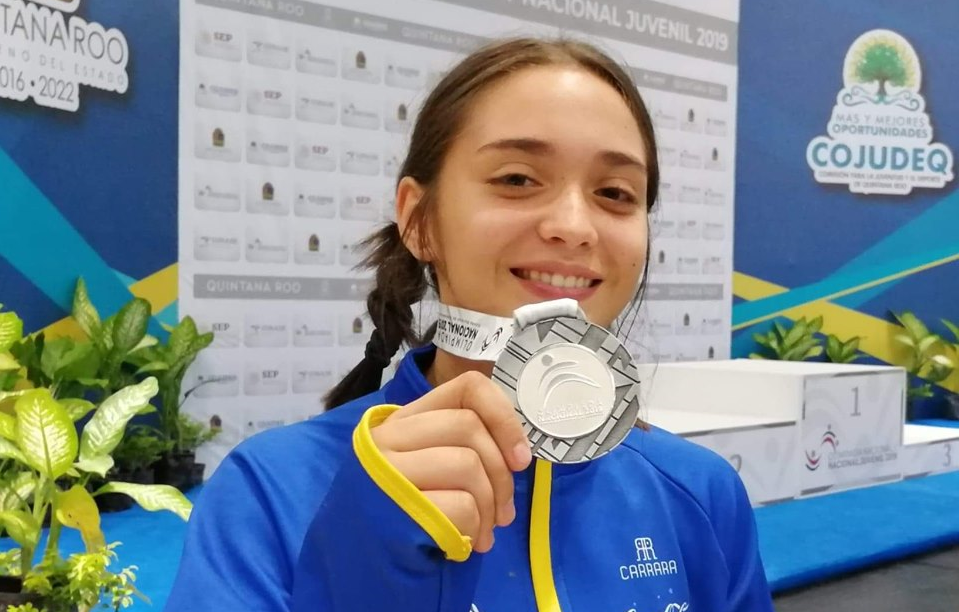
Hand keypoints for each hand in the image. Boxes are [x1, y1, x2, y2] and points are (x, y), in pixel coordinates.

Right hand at [370, 371, 532, 551]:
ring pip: (468, 464)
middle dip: (501, 475)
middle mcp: (387, 437)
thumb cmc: (402, 514)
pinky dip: (474, 527)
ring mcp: (386, 471)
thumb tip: (516, 455)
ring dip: (490, 505)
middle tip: (504, 512)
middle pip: (469, 427)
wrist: (356, 563)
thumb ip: (461, 446)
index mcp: (403, 420)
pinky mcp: (392, 507)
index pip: (468, 388)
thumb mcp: (425, 467)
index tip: (519, 457)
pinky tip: (465, 543)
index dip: (503, 416)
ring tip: (484, 531)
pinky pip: (460, 505)